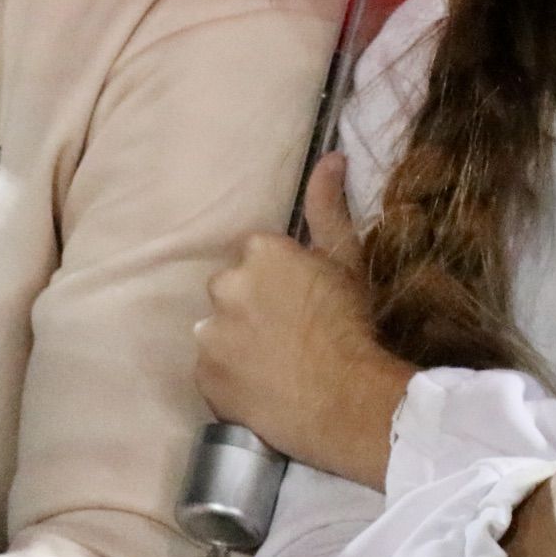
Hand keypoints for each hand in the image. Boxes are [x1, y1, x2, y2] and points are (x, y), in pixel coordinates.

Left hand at [195, 154, 414, 486]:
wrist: (349, 400)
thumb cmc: (352, 327)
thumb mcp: (347, 261)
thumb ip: (329, 206)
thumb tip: (330, 156)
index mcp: (258, 251)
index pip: (257, 259)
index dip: (281, 284)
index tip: (302, 305)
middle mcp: (224, 284)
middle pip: (232, 292)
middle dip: (252, 309)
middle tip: (289, 337)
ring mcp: (209, 332)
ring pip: (218, 332)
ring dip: (237, 344)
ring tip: (274, 367)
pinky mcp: (203, 376)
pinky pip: (211, 372)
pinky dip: (230, 380)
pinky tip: (261, 389)